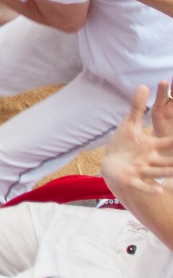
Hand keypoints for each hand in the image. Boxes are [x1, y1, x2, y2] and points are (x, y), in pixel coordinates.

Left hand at [102, 81, 172, 197]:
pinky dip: (150, 188)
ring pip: (159, 172)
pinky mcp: (131, 179)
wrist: (110, 164)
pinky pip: (142, 185)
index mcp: (152, 146)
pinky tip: (160, 191)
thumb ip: (137, 106)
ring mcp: (142, 170)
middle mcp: (151, 159)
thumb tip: (143, 85)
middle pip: (168, 160)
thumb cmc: (123, 144)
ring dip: (169, 172)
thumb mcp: (130, 125)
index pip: (170, 142)